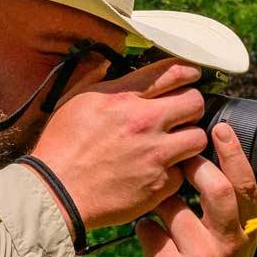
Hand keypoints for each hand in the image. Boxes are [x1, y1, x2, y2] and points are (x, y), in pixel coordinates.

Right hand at [32, 59, 211, 229]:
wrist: (57, 192)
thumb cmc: (61, 147)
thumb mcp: (76, 100)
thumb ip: (100, 79)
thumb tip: (110, 64)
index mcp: (123, 98)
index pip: (172, 72)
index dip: (187, 72)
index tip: (190, 76)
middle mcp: (144, 122)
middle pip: (195, 102)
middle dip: (190, 105)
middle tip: (181, 114)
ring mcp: (155, 154)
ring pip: (199, 137)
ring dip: (188, 139)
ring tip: (174, 144)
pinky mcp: (160, 184)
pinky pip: (184, 171)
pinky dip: (174, 171)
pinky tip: (159, 171)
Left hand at [136, 118, 256, 256]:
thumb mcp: (229, 244)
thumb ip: (226, 210)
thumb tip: (208, 155)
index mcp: (246, 234)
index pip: (246, 186)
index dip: (234, 153)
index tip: (219, 127)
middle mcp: (229, 247)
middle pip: (217, 189)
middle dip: (195, 166)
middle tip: (179, 158)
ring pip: (173, 207)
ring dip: (160, 201)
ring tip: (158, 208)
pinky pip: (148, 230)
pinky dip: (143, 227)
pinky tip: (147, 236)